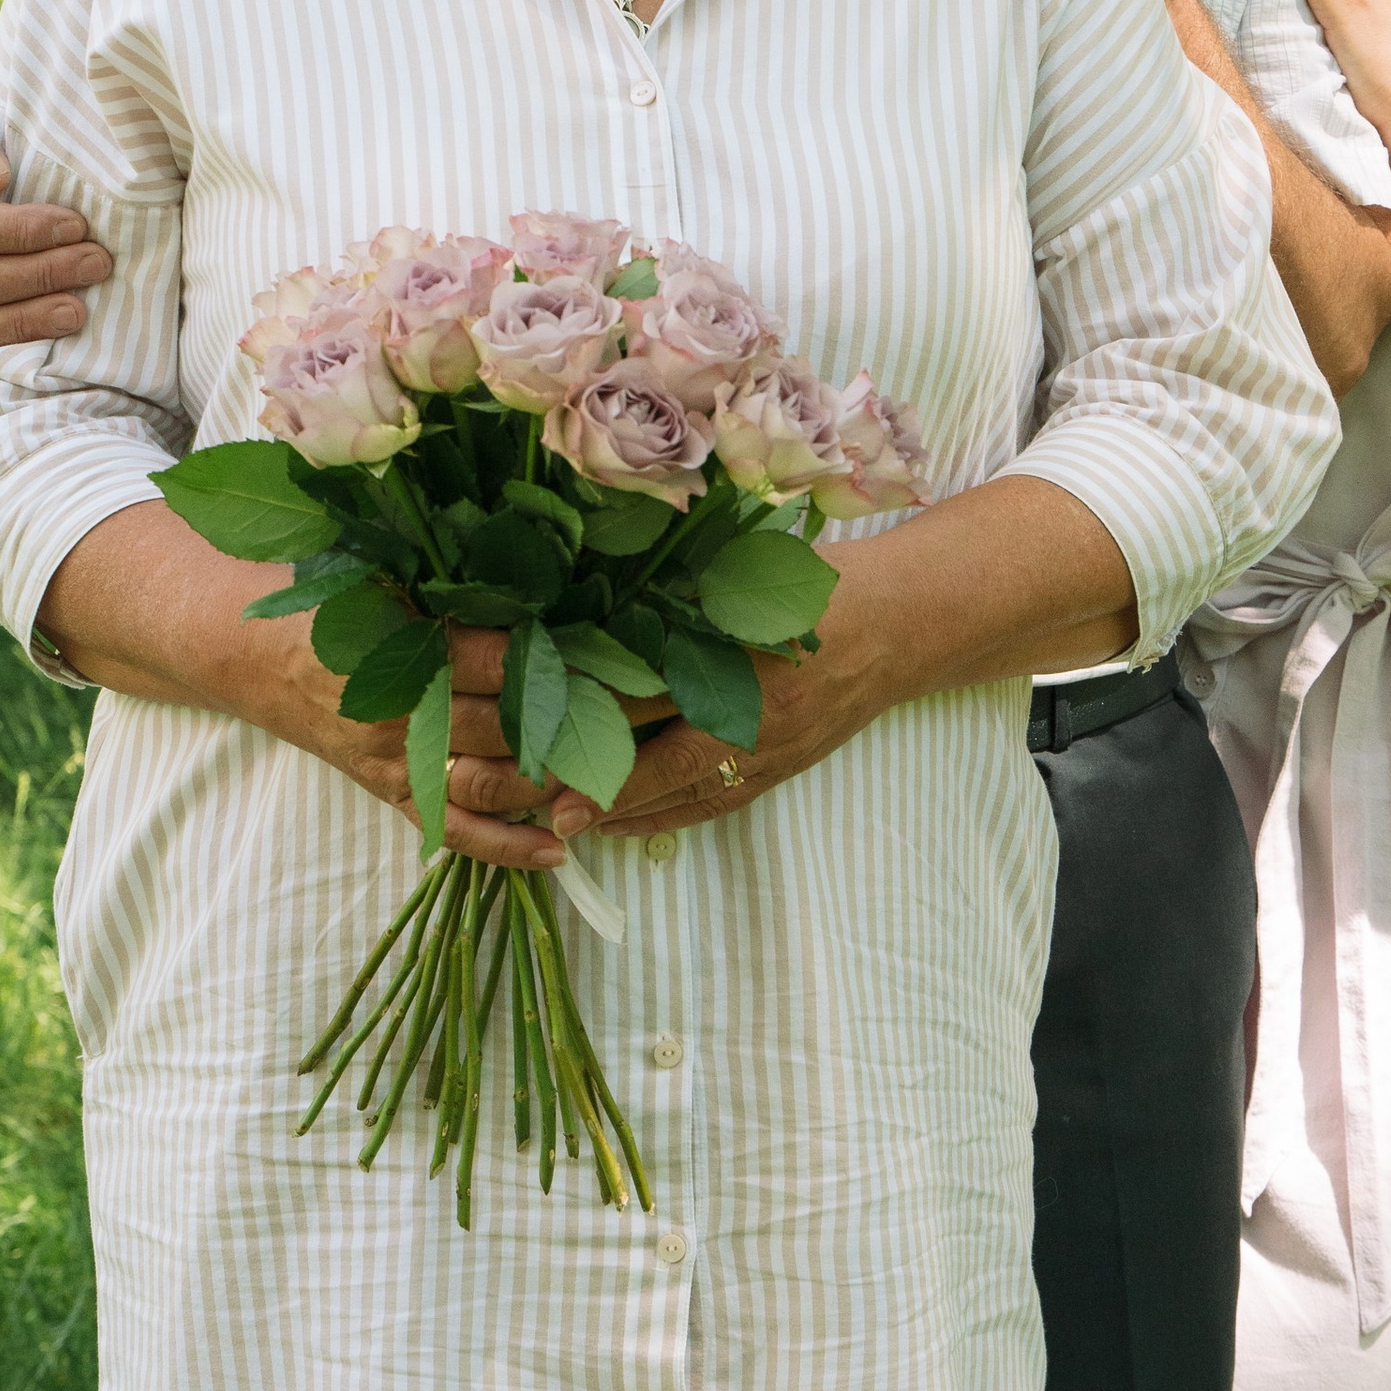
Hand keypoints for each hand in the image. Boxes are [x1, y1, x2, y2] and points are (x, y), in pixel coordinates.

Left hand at [434, 542, 915, 863]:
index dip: (560, 710)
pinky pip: (694, 812)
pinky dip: (640, 819)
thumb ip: (670, 583)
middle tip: (486, 783)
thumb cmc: (815, 578)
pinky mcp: (771, 776)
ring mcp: (757, 754)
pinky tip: (592, 824)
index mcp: (725, 650)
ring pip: (657, 795)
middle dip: (555, 770)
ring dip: (590, 808)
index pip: (622, 688)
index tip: (499, 721)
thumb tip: (574, 578)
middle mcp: (737, 713)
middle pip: (627, 751)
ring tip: (523, 819)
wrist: (904, 624)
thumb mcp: (742, 566)